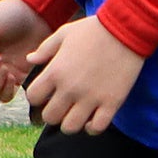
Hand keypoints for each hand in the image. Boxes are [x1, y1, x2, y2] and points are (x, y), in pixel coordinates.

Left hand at [25, 14, 144, 135]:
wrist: (126, 30)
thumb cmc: (93, 30)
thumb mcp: (64, 34)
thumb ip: (44, 49)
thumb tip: (30, 59)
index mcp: (55, 71)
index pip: (33, 97)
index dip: (38, 97)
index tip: (46, 93)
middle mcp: (70, 88)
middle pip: (50, 117)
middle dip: (53, 114)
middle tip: (62, 106)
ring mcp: (92, 97)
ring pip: (71, 127)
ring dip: (71, 123)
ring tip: (77, 114)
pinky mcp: (112, 102)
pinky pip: (98, 127)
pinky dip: (93, 127)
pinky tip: (94, 118)